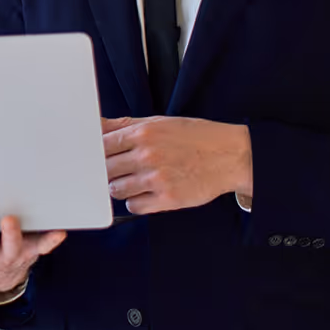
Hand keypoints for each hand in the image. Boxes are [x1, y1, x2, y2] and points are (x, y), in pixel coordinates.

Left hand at [103, 116, 252, 214]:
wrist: (231, 156)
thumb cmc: (196, 138)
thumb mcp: (160, 122)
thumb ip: (126, 125)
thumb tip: (98, 125)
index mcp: (143, 134)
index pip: (102, 145)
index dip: (98, 153)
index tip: (99, 157)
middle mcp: (148, 155)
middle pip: (106, 169)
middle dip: (109, 171)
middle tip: (120, 170)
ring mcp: (157, 179)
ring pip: (116, 190)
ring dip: (120, 188)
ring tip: (134, 182)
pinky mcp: (167, 199)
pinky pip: (134, 206)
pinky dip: (136, 202)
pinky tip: (146, 194)